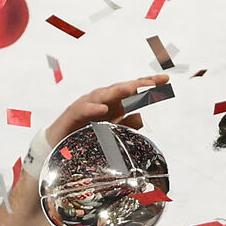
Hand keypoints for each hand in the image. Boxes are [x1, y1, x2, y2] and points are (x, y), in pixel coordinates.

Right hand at [39, 75, 170, 156]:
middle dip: (137, 84)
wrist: (59, 146)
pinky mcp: (73, 114)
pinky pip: (83, 109)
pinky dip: (93, 108)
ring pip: (104, 94)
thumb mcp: (113, 132)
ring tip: (133, 89)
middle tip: (152, 82)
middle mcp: (102, 100)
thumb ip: (128, 124)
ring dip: (118, 91)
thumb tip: (143, 116)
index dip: (148, 84)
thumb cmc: (87, 135)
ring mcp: (87, 105)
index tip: (166, 79)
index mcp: (114, 103)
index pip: (133, 91)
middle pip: (122, 88)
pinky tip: (102, 108)